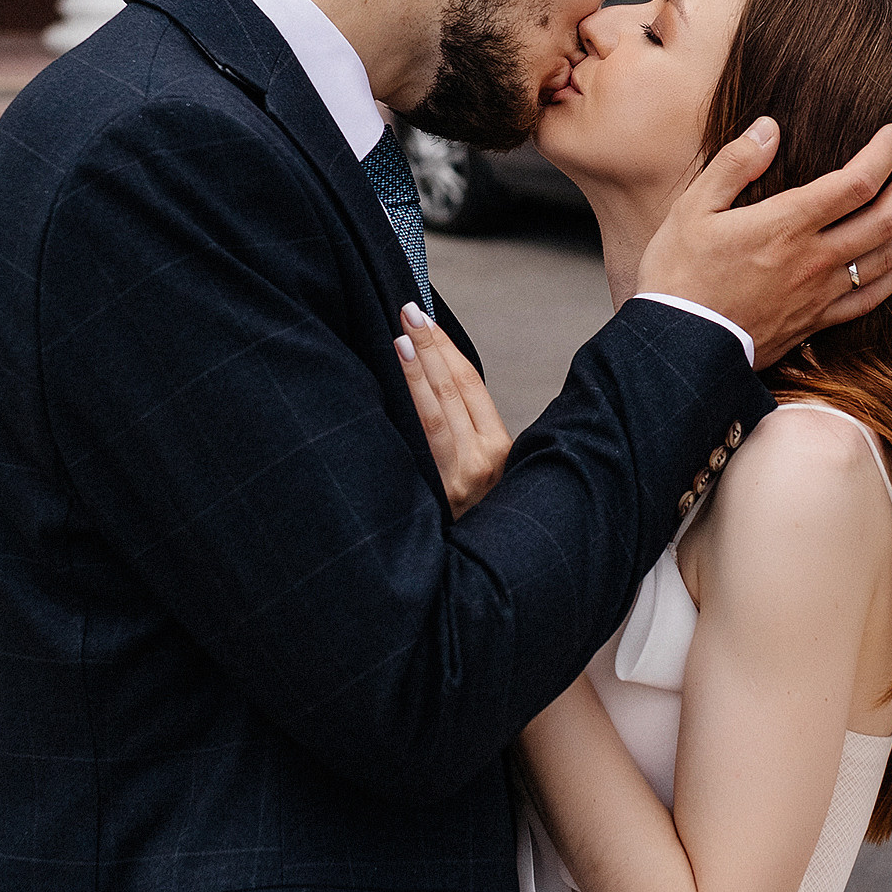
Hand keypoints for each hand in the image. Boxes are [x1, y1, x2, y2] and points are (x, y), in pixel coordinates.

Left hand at [395, 305, 512, 517]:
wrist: (468, 580)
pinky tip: (390, 384)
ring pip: (434, 412)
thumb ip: (466, 437)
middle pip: (453, 390)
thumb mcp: (483, 478)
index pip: (471, 386)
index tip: (425, 318)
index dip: (447, 348)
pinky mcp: (434, 494)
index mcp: (501, 452)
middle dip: (430, 346)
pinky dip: (404, 407)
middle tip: (406, 311)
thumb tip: (430, 383)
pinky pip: (416, 442)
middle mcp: (483, 463)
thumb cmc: (474, 520)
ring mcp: (458, 480)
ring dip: (415, 371)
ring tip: (399, 338)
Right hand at [636, 121, 891, 367]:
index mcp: (786, 225)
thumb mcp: (692, 208)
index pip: (856, 182)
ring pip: (888, 257)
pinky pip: (871, 299)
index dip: (883, 154)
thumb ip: (735, 164)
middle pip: (886, 218)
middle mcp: (813, 259)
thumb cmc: (679, 275)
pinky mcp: (816, 322)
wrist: (678, 347)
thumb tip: (769, 127)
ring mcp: (820, 294)